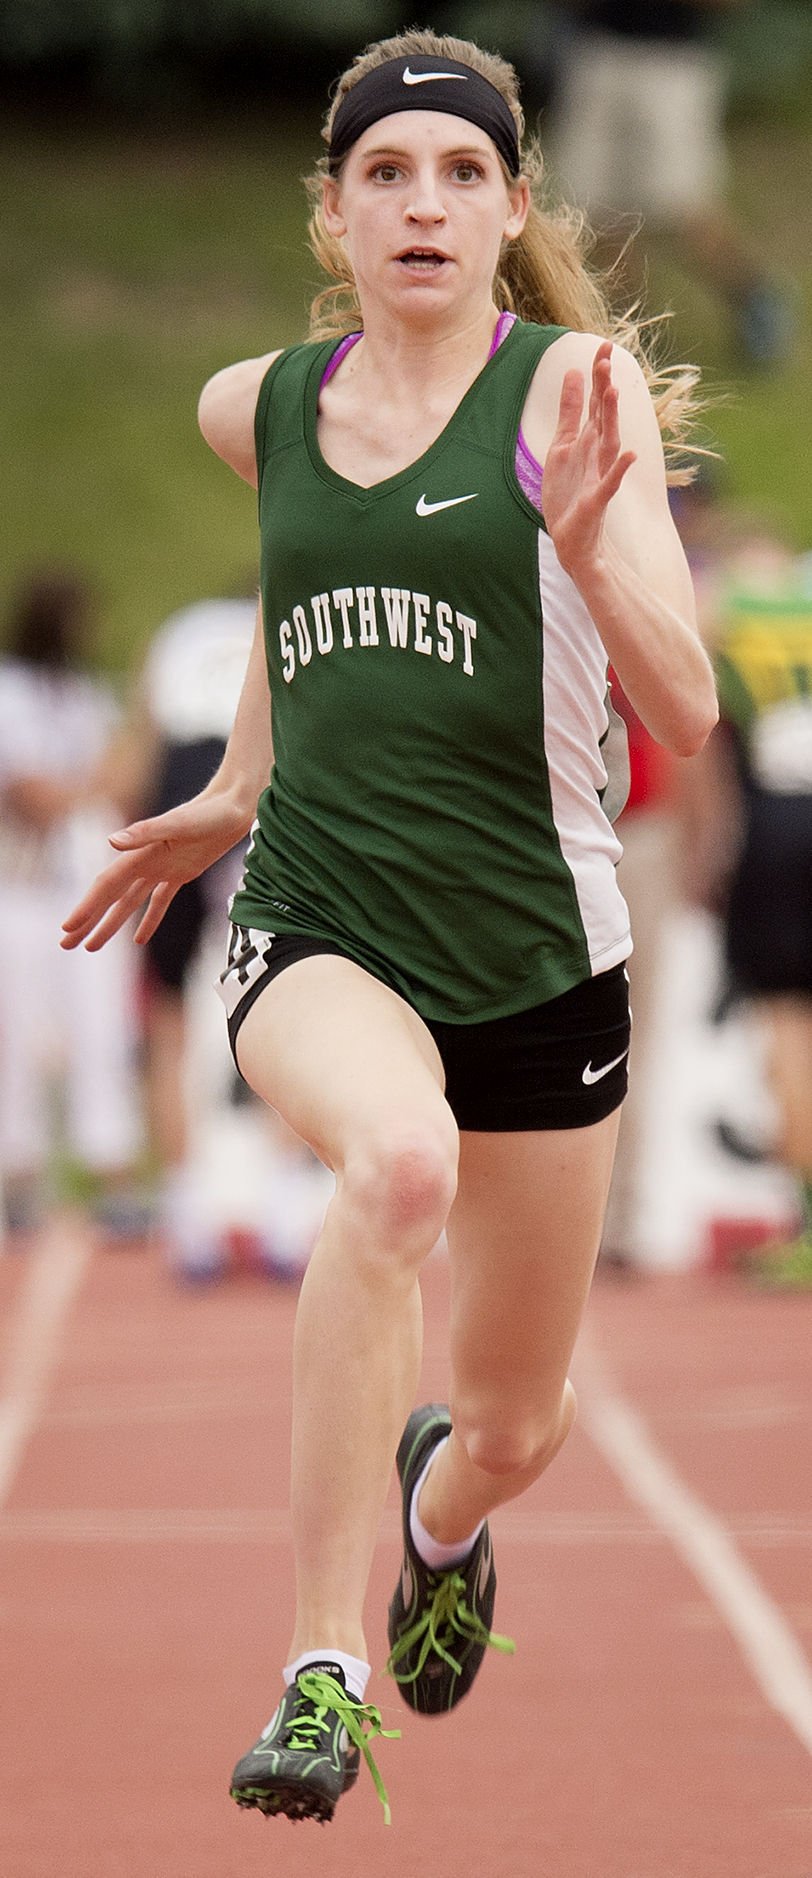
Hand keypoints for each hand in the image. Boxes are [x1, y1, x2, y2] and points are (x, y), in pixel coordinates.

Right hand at [60, 791, 250, 951]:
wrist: (235, 804)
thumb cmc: (210, 812)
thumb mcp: (179, 823)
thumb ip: (145, 832)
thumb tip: (112, 841)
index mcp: (140, 853)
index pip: (106, 886)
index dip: (86, 908)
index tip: (68, 928)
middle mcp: (146, 861)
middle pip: (110, 897)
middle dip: (89, 921)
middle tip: (66, 945)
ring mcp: (163, 868)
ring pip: (129, 902)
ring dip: (111, 924)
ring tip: (93, 947)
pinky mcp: (182, 872)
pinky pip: (159, 901)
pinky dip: (149, 920)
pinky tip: (139, 939)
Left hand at [541, 341, 635, 577]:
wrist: (572, 540)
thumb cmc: (569, 494)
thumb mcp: (562, 446)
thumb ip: (569, 412)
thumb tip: (574, 372)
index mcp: (587, 440)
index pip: (593, 402)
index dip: (597, 375)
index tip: (602, 346)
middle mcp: (598, 454)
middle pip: (602, 415)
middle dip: (603, 386)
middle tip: (606, 357)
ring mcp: (600, 475)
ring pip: (609, 442)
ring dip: (611, 418)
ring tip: (612, 391)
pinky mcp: (598, 499)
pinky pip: (612, 482)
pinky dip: (620, 468)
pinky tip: (631, 454)